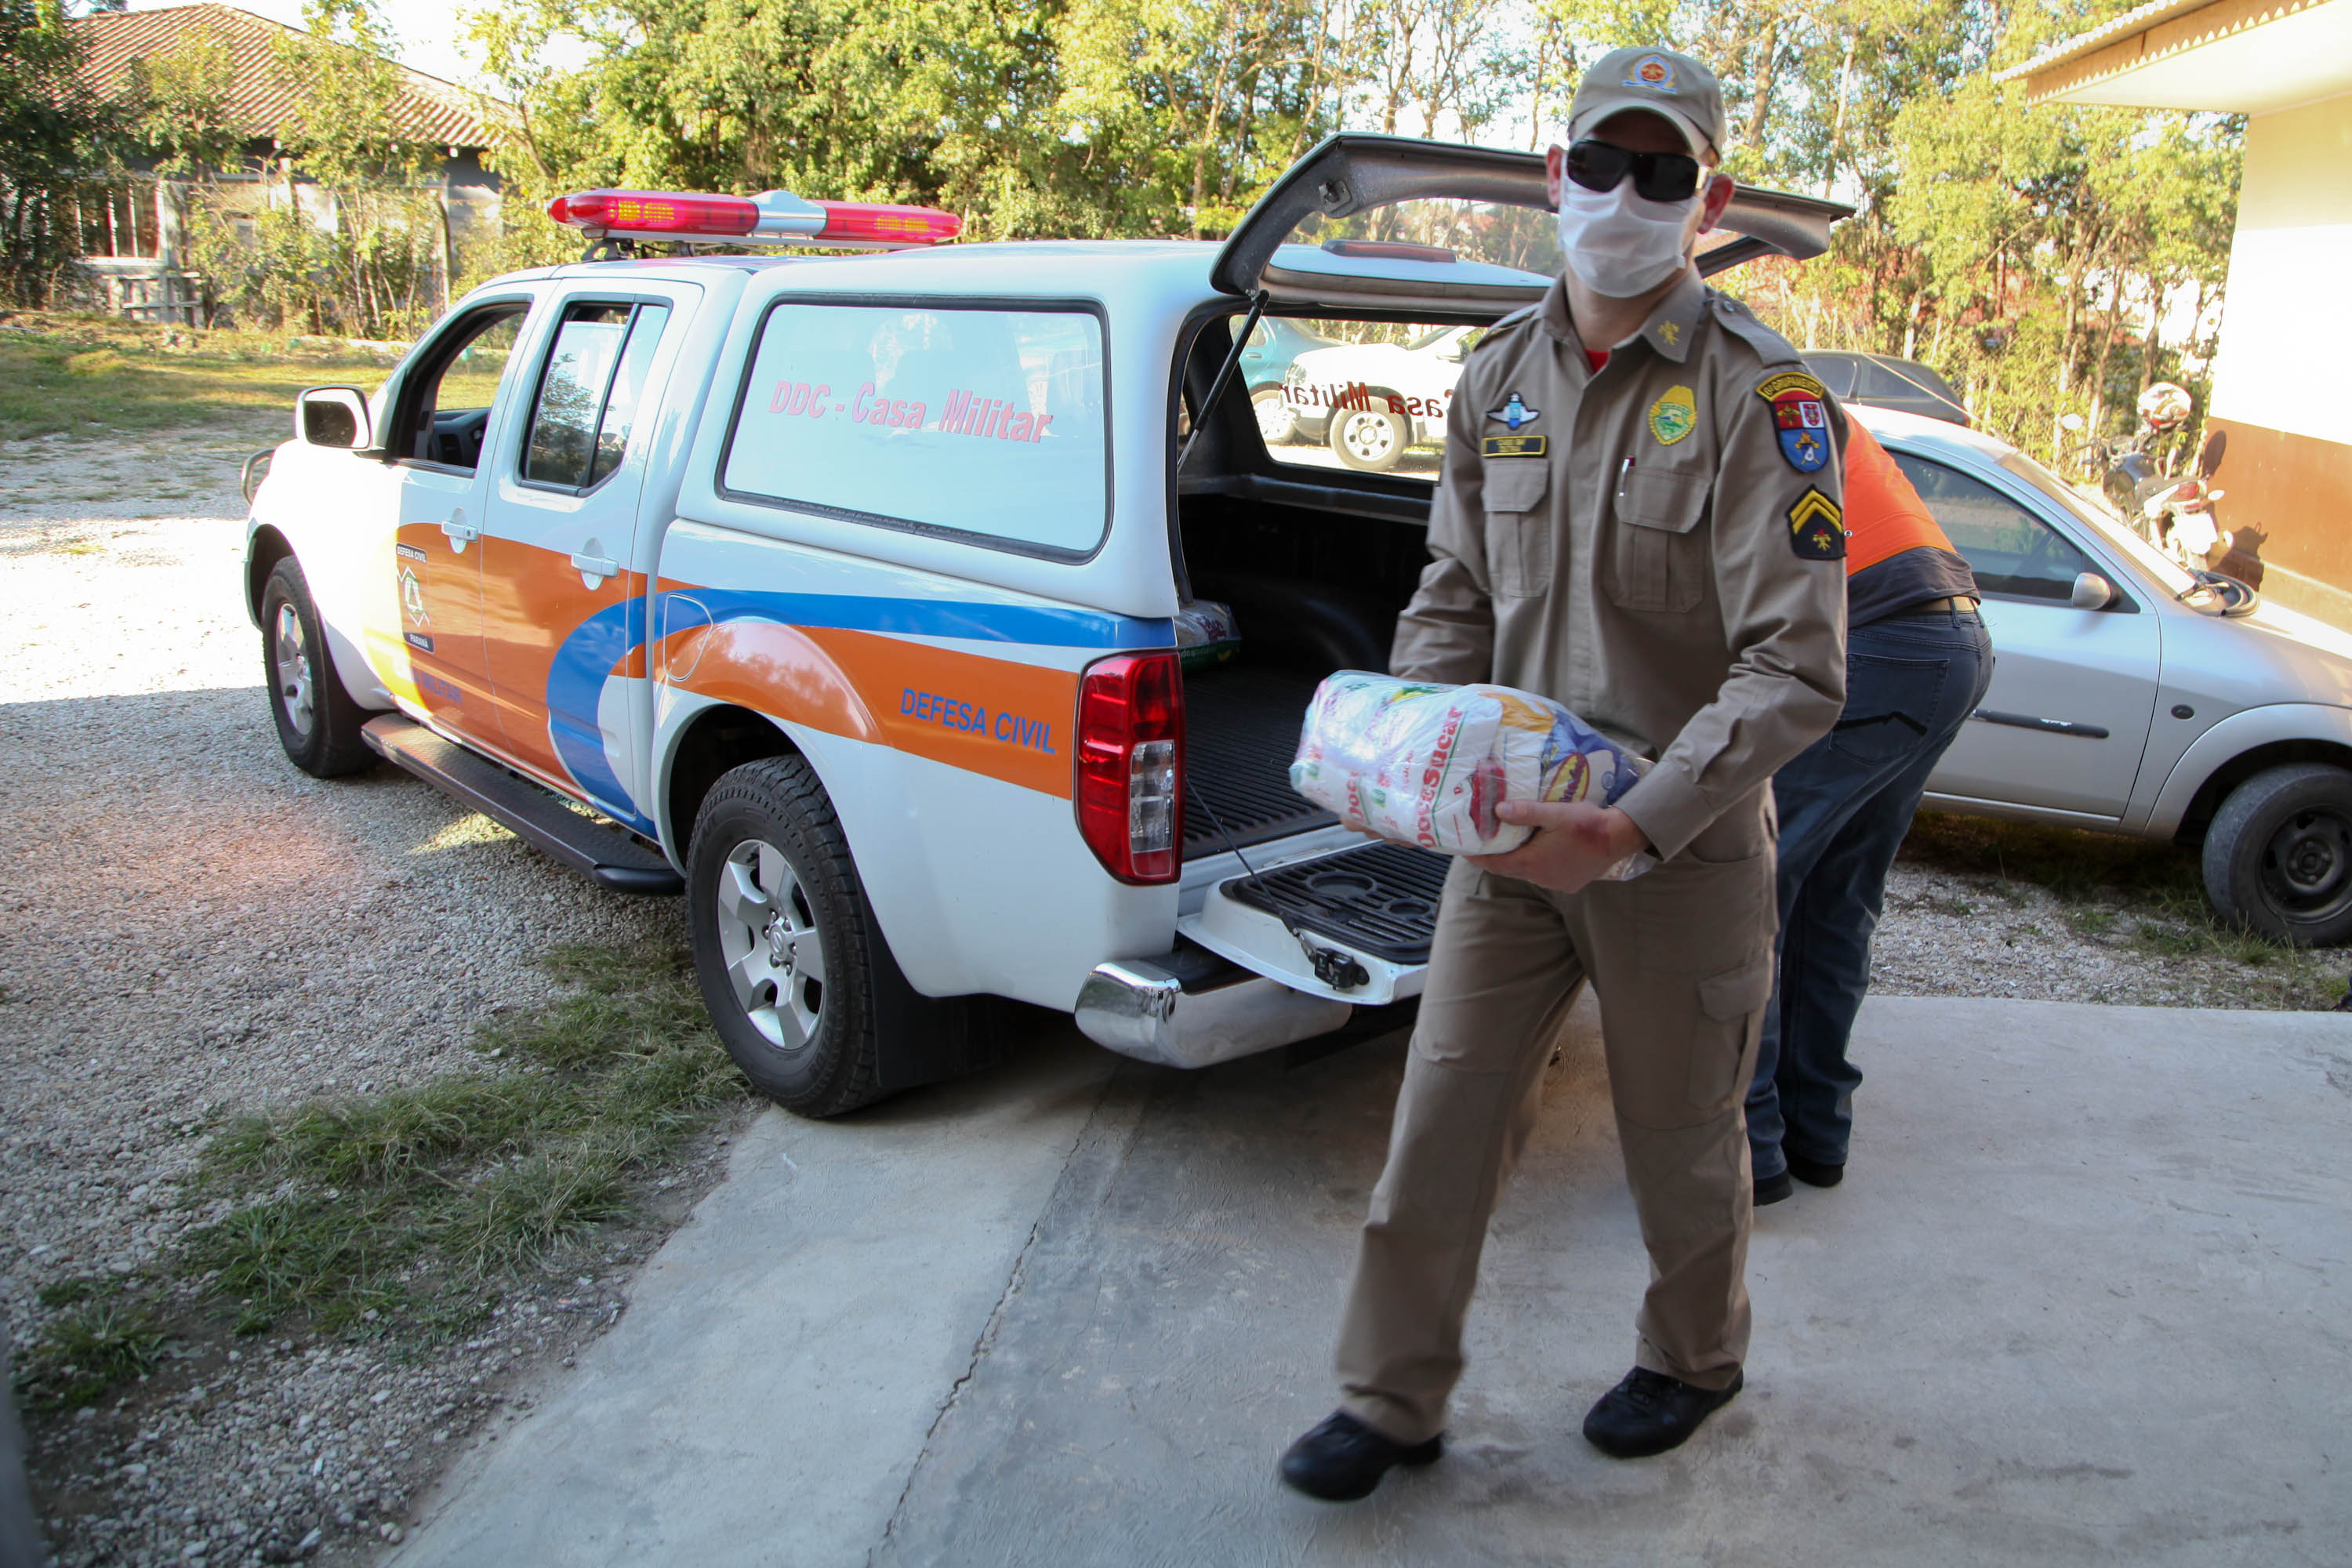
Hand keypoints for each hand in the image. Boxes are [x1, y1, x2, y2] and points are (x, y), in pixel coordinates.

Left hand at [1469, 801, 1648, 893]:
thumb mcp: (1555, 813)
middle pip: (1510, 868)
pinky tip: (1540, 848)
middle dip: (1497, 855)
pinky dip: (1536, 862)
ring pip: (1528, 871)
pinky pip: (1545, 873)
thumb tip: (1497, 810)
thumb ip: (1525, 812)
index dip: (1478, 858)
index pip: (1495, 864)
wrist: (1621, 838)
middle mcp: (1541, 877)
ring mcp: (1556, 882)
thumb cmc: (1587, 823)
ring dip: (1518, 858)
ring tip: (1511, 840)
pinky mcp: (1569, 883)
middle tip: (1485, 840)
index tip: (1464, 849)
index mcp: (1533, 862)